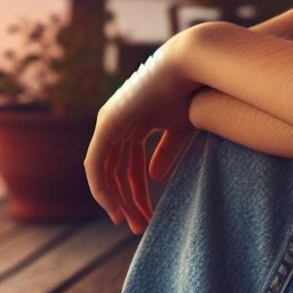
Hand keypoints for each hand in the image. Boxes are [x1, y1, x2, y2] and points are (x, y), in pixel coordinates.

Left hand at [83, 29, 201, 233]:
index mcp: (137, 121)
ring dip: (117, 200)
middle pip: (118, 171)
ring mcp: (110, 121)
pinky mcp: (108, 122)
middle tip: (139, 227)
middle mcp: (119, 121)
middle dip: (128, 201)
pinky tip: (113, 207)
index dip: (138, 192)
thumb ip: (167, 152)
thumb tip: (154, 178)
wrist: (195, 65)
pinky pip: (96, 164)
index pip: (131, 165)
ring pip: (105, 172)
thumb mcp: (183, 128)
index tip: (148, 217)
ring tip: (132, 222)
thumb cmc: (196, 91)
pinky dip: (101, 188)